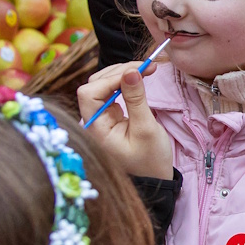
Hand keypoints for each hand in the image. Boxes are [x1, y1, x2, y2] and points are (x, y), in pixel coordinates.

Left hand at [76, 63, 174, 180]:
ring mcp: (100, 116)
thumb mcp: (146, 129)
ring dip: (123, 73)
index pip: (89, 93)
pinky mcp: (110, 114)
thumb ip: (136, 99)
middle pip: (95, 84)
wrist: (155, 177)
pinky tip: (139, 78)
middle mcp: (93, 120)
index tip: (136, 73)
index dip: (110, 79)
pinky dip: (125, 81)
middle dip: (119, 72)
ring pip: (103, 84)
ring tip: (147, 70)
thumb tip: (131, 71)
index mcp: (95, 128)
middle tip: (147, 67)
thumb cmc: (150, 159)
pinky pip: (112, 91)